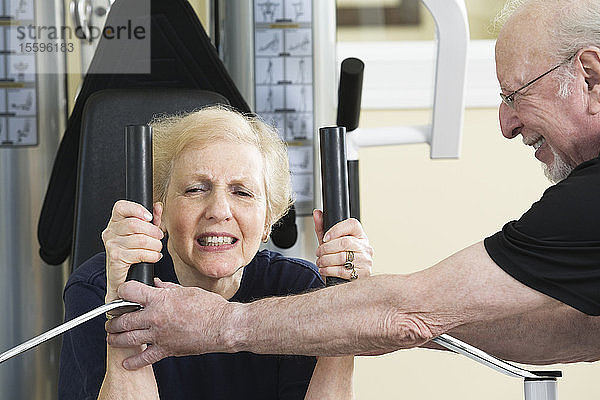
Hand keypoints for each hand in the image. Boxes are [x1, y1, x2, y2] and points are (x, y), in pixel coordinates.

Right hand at [102, 200, 163, 301]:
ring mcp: (111, 245)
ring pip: (141, 240)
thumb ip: (152, 219)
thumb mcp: (144, 233)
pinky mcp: (116, 258)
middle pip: (135, 224)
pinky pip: (140, 253)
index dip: (137, 209)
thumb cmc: (133, 254)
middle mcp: (110, 232)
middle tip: (159, 237)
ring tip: (157, 249)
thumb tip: (158, 206)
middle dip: (153, 231)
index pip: (120, 207)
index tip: (149, 217)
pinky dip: (152, 255)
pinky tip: (154, 257)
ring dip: (155, 245)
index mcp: (115, 222)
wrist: (122, 279)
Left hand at [106, 279, 237, 369]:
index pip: (129, 291)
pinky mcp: (166, 350)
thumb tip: (156, 284)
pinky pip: (145, 358)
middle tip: (112, 321)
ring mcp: (159, 335)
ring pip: (128, 339)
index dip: (122, 290)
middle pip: (123, 319)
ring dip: (116, 339)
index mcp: (160, 299)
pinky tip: (126, 362)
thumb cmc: (209, 307)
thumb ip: (167, 288)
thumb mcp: (187, 290)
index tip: (121, 293)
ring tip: (112, 338)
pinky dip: (133, 362)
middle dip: (113, 320)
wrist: (222, 326)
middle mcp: (155, 318)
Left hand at [313, 210, 372, 280]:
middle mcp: (365, 246)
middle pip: (345, 242)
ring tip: (320, 261)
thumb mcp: (330, 241)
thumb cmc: (339, 257)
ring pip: (342, 257)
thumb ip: (322, 227)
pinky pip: (343, 271)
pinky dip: (329, 270)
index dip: (337, 229)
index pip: (352, 224)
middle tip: (318, 252)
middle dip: (326, 248)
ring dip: (326, 260)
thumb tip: (317, 213)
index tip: (325, 237)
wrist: (346, 278)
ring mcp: (366, 260)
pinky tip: (324, 269)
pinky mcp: (363, 273)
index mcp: (360, 235)